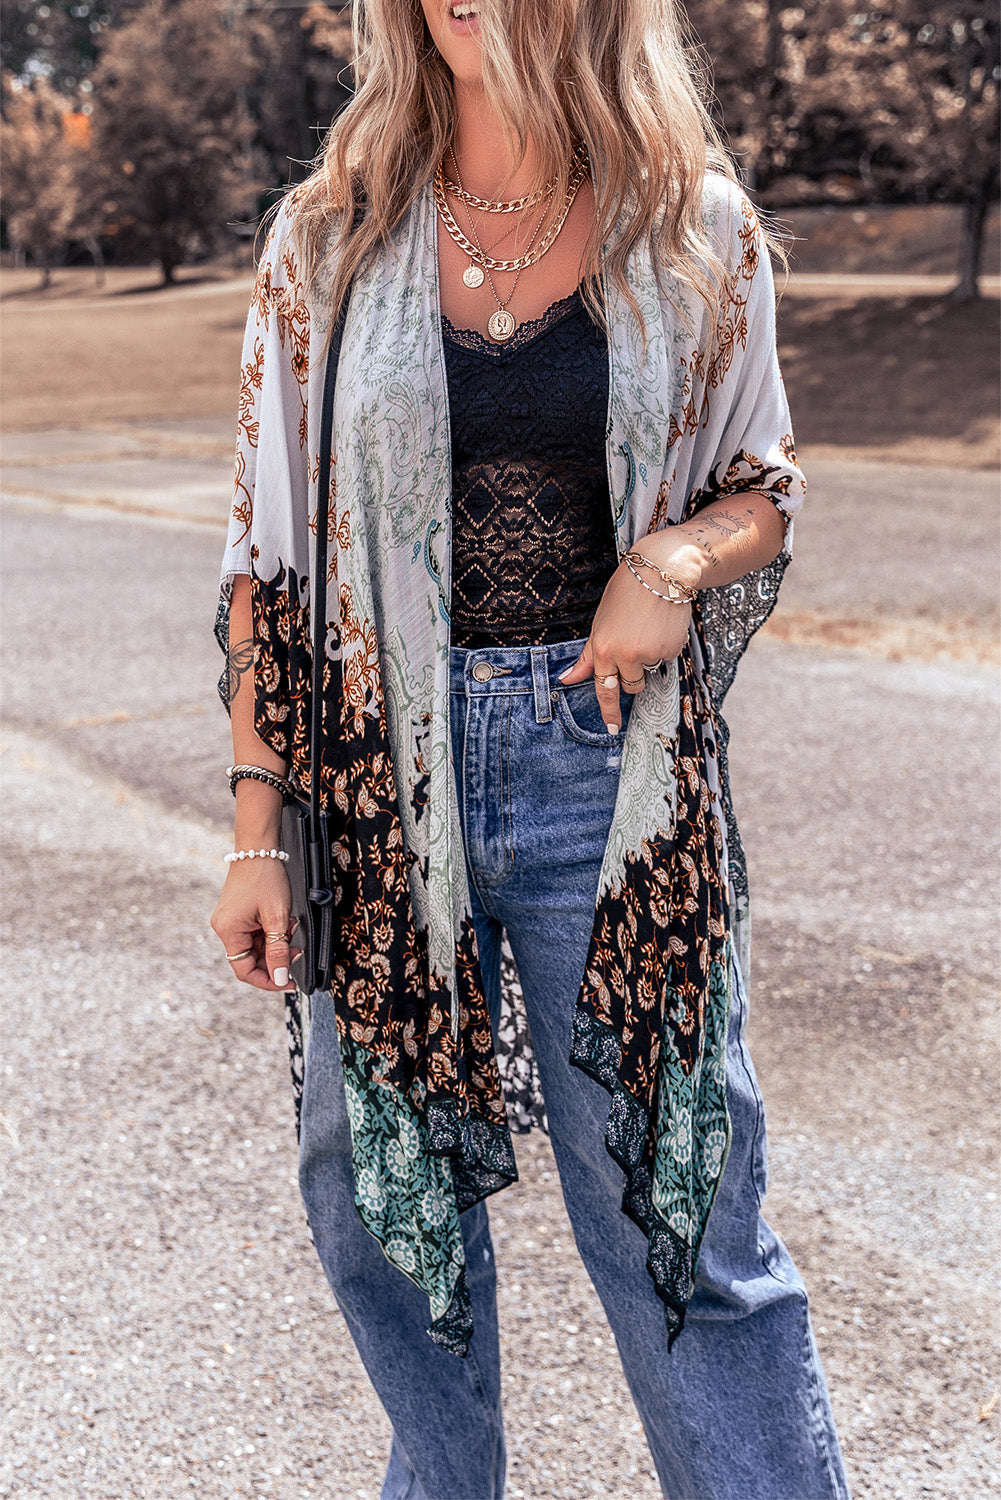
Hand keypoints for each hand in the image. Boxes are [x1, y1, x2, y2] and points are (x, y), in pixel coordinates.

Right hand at [210, 860, 299, 992]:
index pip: (244, 971)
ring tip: (291, 927)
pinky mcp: (238, 915)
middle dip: (276, 957)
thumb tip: (280, 979)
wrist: (258, 848)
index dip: (267, 980)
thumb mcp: (277, 917)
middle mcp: (225, 929)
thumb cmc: (265, 877)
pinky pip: (255, 934)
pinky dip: (272, 932)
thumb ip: (278, 950)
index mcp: (229, 932)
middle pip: (251, 959)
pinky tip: (284, 921)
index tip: (288, 982)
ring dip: (276, 942)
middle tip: (297, 950)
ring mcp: (231, 921)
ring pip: (256, 947)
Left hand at [558, 555, 694, 732]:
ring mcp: (649, 654)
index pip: (604, 689)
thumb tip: (567, 679)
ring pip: (649, 672)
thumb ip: (587, 656)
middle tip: (635, 644)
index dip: (609, 712)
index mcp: (603, 649)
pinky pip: (666, 658)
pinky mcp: (671, 649)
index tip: (612, 728)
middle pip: (629, 685)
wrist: (661, 571)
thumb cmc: (626, 593)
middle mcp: (625, 655)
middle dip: (631, 674)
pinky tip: (661, 624)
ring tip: (647, 628)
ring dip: (648, 658)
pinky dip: (664, 646)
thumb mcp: (600, 623)